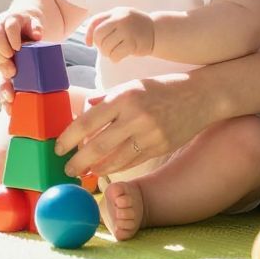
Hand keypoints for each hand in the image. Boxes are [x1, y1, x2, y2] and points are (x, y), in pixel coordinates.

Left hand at [0, 10, 42, 108]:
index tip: (10, 80)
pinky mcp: (26, 17)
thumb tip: (8, 109)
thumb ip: (8, 83)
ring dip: (8, 41)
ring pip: (1, 28)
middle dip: (0, 58)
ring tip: (18, 51)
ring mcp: (9, 22)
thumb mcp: (14, 66)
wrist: (32, 25)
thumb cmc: (21, 50)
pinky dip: (33, 29)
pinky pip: (27, 21)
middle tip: (13, 71)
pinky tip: (38, 37)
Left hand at [54, 71, 213, 178]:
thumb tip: (83, 112)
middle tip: (67, 169)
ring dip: (95, 169)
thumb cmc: (163, 88)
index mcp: (124, 97)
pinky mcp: (160, 147)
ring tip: (83, 173)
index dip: (68, 138)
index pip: (87, 121)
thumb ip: (107, 99)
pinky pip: (131, 162)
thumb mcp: (133, 85)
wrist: (202, 96)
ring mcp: (149, 135)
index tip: (58, 147)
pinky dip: (115, 168)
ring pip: (114, 159)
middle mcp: (135, 117)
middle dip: (78, 162)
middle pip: (97, 146)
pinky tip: (104, 170)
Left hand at [85, 8, 155, 62]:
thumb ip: (105, 23)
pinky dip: (114, 58)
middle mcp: (121, 19)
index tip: (90, 44)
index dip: (89, 35)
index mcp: (116, 12)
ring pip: (106, 47)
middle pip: (99, 36)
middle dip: (100, 45)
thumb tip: (89, 41)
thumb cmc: (134, 27)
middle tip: (106, 49)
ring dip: (107, 53)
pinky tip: (119, 56)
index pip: (95, 22)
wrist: (156, 31)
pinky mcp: (133, 43)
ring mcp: (127, 30)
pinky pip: (115, 55)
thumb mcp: (120, 18)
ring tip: (114, 52)